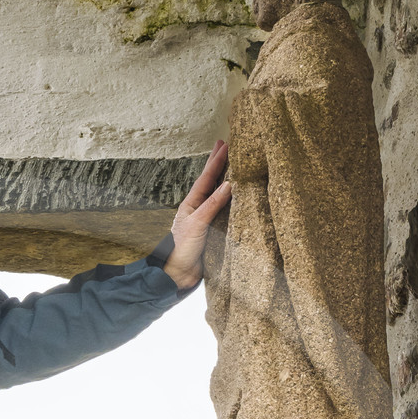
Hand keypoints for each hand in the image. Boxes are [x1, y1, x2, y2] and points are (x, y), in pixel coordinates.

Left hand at [165, 141, 230, 289]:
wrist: (178, 275)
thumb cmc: (182, 249)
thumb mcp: (197, 223)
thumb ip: (213, 204)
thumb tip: (230, 184)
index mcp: (192, 204)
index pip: (207, 178)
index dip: (216, 160)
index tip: (225, 144)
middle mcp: (199, 209)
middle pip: (211, 182)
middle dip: (219, 163)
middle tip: (225, 144)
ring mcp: (207, 220)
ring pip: (219, 195)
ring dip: (226, 179)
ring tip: (233, 164)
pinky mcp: (214, 233)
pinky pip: (226, 212)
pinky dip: (233, 201)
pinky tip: (239, 196)